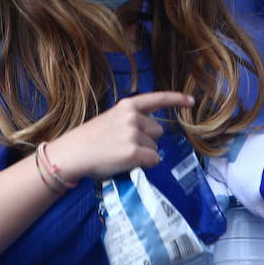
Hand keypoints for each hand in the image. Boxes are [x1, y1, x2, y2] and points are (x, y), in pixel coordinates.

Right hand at [46, 91, 194, 182]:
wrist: (72, 153)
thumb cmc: (90, 140)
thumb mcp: (111, 120)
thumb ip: (131, 122)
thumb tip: (152, 135)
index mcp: (127, 106)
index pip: (157, 99)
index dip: (176, 100)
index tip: (191, 102)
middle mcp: (133, 117)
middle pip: (158, 131)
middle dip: (147, 140)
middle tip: (123, 146)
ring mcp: (134, 135)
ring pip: (155, 148)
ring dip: (144, 154)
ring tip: (120, 155)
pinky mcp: (134, 153)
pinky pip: (152, 161)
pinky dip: (144, 165)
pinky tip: (126, 163)